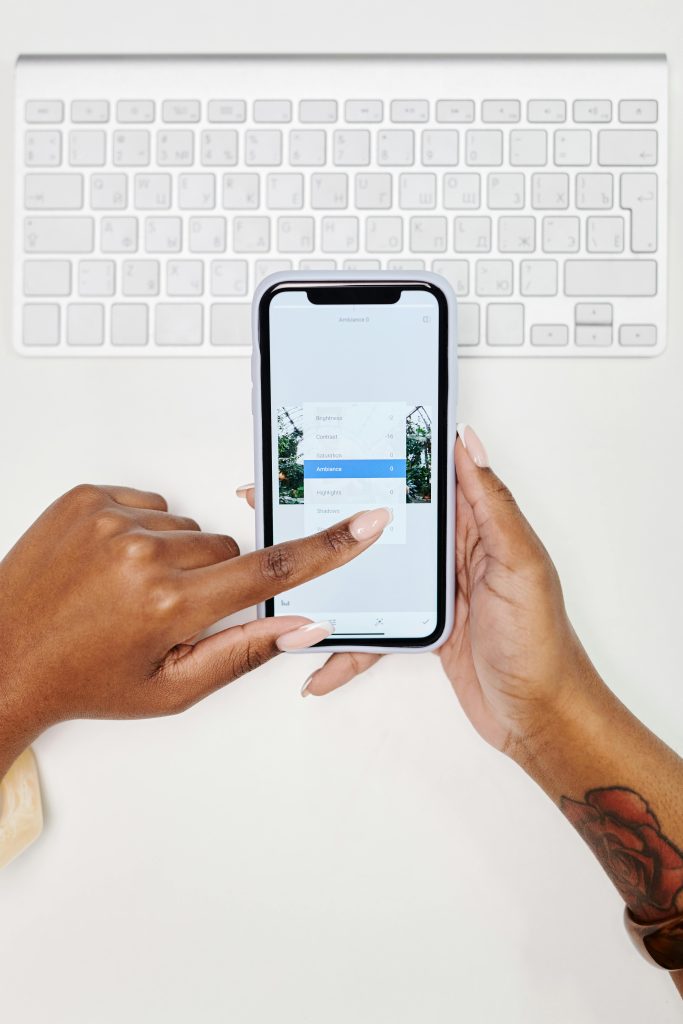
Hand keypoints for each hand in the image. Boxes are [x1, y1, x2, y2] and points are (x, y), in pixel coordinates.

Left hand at [0, 484, 389, 772]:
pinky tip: (109, 568)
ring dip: (173, 558)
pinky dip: (141, 533)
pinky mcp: (87, 498)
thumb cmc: (82, 680)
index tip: (366, 523)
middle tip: (165, 614)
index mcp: (169, 604)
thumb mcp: (170, 689)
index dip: (327, 549)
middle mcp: (143, 553)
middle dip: (213, 581)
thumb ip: (244, 654)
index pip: (270, 572)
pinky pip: (148, 506)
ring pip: (188, 530)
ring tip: (127, 592)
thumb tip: (302, 626)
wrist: (1, 653)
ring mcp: (110, 520)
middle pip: (226, 550)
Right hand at [256, 426, 595, 754]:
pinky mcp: (424, 626)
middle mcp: (456, 553)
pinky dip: (351, 646)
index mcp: (480, 527)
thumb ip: (493, 505)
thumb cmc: (540, 643)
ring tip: (292, 577)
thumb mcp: (520, 565)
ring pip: (374, 574)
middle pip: (390, 523)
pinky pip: (377, 627)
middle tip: (293, 503)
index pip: (431, 478)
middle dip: (344, 516)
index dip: (394, 456)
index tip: (347, 437)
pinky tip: (321, 662)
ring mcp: (437, 591)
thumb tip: (470, 443)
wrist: (540, 716)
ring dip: (335, 581)